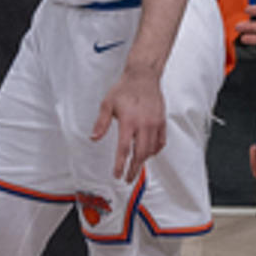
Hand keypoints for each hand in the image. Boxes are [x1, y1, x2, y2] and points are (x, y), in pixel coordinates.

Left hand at [94, 68, 165, 182]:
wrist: (143, 76)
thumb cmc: (124, 89)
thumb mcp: (107, 104)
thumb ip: (101, 123)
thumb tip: (94, 138)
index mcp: (129, 121)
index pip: (124, 149)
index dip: (121, 164)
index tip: (117, 175)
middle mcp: (144, 124)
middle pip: (140, 154)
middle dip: (134, 169)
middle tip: (128, 178)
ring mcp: (155, 124)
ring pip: (151, 150)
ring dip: (143, 161)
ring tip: (135, 166)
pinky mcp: (162, 122)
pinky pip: (160, 142)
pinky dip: (154, 151)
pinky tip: (148, 153)